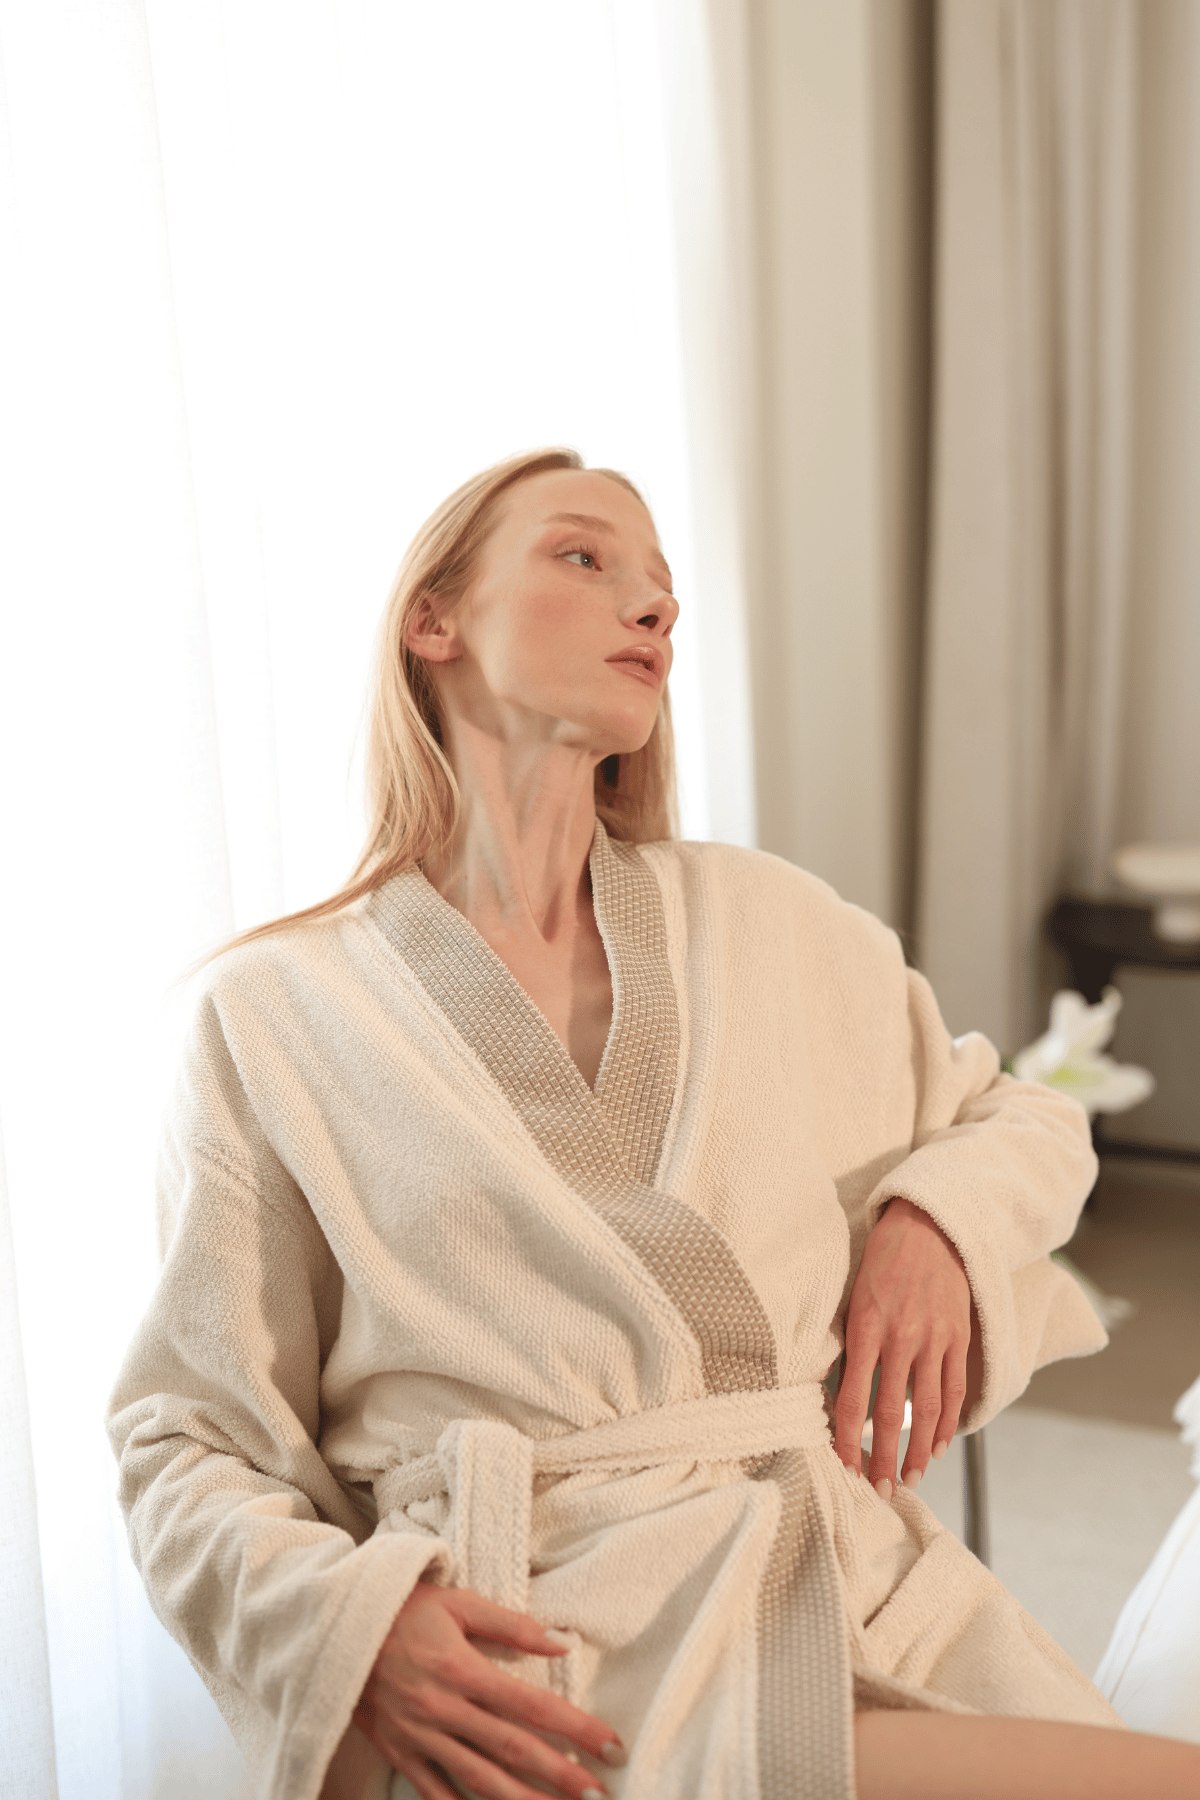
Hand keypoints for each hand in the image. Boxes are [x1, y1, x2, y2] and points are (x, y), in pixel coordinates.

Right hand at [351, 1581, 624, 1799]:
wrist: (333, 1628)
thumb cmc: (402, 1609)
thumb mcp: (457, 1603)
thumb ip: (511, 1625)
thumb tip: (561, 1644)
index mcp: (461, 1669)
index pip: (531, 1705)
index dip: (575, 1728)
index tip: (610, 1744)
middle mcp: (443, 1710)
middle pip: (512, 1751)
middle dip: (561, 1775)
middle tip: (600, 1795)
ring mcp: (420, 1737)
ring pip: (480, 1781)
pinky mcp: (400, 1754)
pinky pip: (436, 1793)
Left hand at [833, 1198, 970, 1499]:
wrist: (930, 1225)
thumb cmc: (882, 1260)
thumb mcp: (854, 1296)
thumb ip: (851, 1342)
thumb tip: (841, 1389)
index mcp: (867, 1328)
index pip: (853, 1398)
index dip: (848, 1439)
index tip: (845, 1467)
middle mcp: (902, 1339)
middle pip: (891, 1413)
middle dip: (884, 1457)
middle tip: (879, 1490)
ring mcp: (935, 1340)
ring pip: (928, 1410)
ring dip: (918, 1451)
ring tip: (909, 1479)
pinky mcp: (959, 1338)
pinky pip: (954, 1390)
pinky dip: (947, 1424)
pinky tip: (938, 1446)